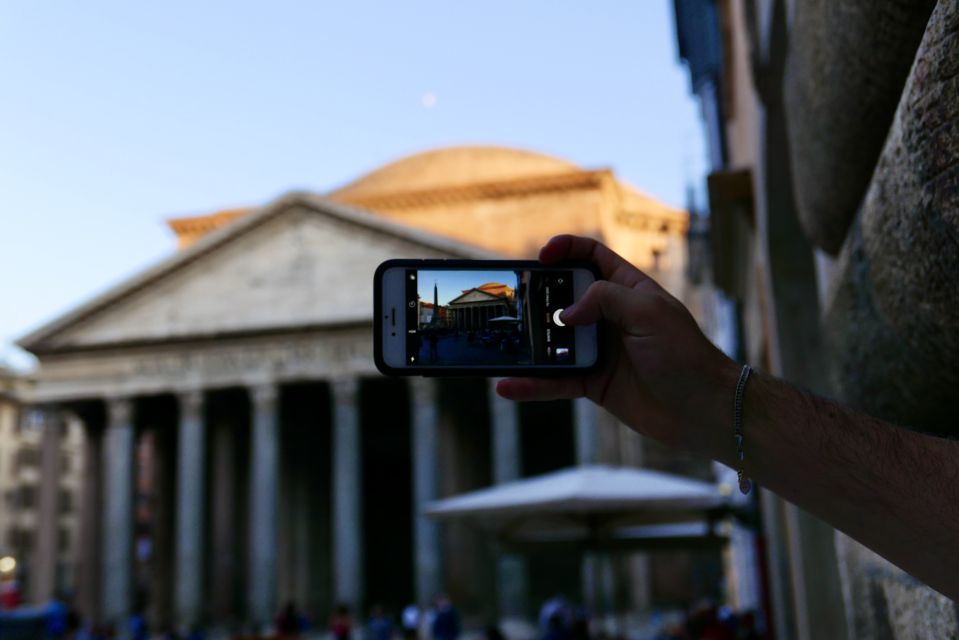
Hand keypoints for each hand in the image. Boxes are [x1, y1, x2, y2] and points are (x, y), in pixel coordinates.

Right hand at [497, 235, 737, 457]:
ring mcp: (598, 350)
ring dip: (530, 343)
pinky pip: (555, 380)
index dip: (567, 250)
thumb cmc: (685, 355)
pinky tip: (509, 384)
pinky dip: (532, 384)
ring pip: (554, 342)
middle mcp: (609, 317)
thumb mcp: (649, 313)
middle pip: (564, 298)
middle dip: (538, 297)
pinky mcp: (592, 383)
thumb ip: (605, 299)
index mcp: (628, 290)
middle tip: (515, 301)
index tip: (542, 256)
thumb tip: (565, 313)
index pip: (592, 258)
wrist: (702, 410)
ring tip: (504, 344)